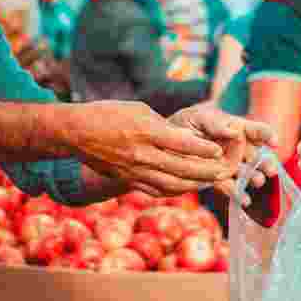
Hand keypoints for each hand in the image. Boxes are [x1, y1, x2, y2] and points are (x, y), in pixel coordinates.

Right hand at [67, 100, 235, 196]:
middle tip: (225, 171)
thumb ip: (164, 126)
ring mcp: (135, 171)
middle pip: (182, 168)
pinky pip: (157, 190)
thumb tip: (186, 138)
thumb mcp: (139, 110)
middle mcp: (142, 155)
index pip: (182, 144)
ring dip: (195, 185)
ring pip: (172, 185)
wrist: (75, 132)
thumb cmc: (108, 114)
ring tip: (211, 182)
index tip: (220, 151)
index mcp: (146, 132)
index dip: (204, 149)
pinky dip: (176, 190)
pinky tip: (188, 187)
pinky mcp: (128, 180)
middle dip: (207, 172)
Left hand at [168, 105, 278, 200]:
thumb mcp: (197, 118)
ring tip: (257, 182)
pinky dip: (238, 193)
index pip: (255, 130)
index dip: (267, 135)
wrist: (162, 146)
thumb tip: (235, 131)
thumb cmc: (182, 125)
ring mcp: (228, 164)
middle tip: (269, 170)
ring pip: (246, 172)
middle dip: (264, 162)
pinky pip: (230, 186)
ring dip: (253, 177)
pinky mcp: (218, 178)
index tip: (274, 142)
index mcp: (234, 129)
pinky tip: (245, 200)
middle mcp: (236, 147)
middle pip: (255, 155)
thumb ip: (216, 124)